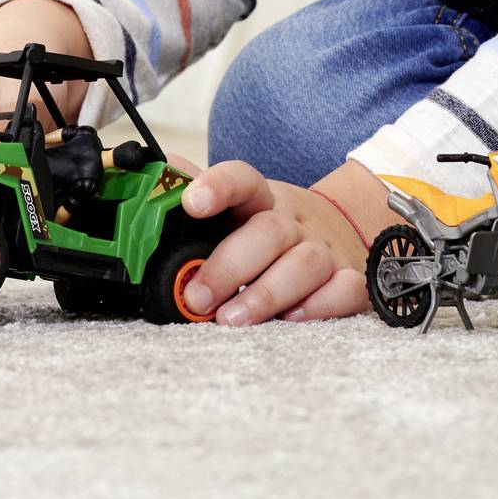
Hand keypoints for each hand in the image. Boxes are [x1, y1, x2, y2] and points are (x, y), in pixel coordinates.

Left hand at [172, 159, 396, 325]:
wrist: (340, 227)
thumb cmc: (271, 226)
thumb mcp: (237, 206)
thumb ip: (193, 193)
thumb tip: (149, 178)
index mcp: (261, 199)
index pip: (242, 179)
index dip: (218, 186)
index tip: (192, 203)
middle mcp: (294, 221)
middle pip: (268, 232)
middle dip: (229, 267)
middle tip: (197, 297)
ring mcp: (324, 250)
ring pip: (304, 264)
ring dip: (266, 294)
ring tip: (232, 320)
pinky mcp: (348, 278)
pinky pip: (344, 290)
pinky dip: (319, 306)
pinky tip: (290, 319)